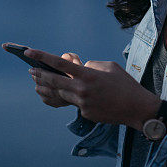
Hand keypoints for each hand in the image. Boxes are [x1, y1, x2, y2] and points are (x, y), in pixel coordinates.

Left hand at [26, 48, 161, 130]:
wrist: (137, 108)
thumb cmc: (125, 84)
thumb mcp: (109, 67)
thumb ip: (90, 66)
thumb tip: (79, 69)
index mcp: (88, 75)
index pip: (60, 64)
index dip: (42, 57)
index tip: (30, 52)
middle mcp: (82, 89)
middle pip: (54, 81)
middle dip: (40, 75)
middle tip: (31, 71)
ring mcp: (83, 103)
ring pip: (61, 94)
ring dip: (51, 88)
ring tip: (41, 82)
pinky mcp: (86, 113)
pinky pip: (76, 103)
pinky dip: (74, 98)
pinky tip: (76, 95)